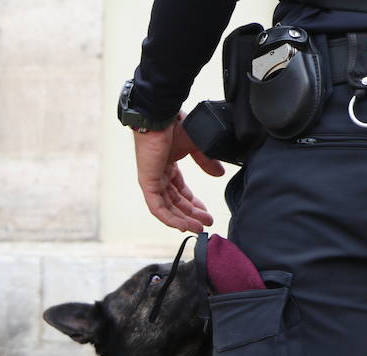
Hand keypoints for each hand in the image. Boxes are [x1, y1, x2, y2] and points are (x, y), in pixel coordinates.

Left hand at [132, 115, 225, 232]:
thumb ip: (207, 161)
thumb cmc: (175, 124)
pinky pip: (157, 207)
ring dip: (182, 219)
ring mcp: (152, 179)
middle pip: (175, 201)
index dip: (194, 204)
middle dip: (191, 214)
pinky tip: (183, 226)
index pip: (181, 191)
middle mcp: (159, 174)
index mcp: (168, 165)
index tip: (207, 213)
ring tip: (197, 229)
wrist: (161, 116)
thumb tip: (219, 174)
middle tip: (206, 224)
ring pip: (167, 207)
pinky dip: (169, 218)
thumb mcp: (197, 146)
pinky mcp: (147, 183)